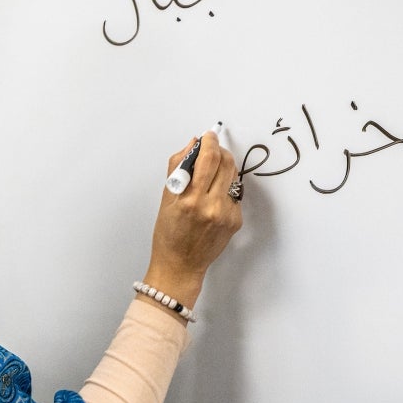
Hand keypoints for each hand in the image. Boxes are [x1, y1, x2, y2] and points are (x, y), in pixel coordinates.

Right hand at [142, 131, 242, 310]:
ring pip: (233, 176)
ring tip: (211, 172)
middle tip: (211, 150)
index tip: (208, 136)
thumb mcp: (166, 199)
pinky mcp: (236, 221)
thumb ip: (178, 168)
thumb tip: (192, 145)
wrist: (181, 266)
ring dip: (224, 167)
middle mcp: (211, 206)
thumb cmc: (168, 234)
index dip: (210, 142)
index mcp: (190, 199)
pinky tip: (213, 198)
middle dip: (220, 151)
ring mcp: (227, 214)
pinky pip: (234, 194)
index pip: (208, 159)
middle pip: (226, 163)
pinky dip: (225, 188)